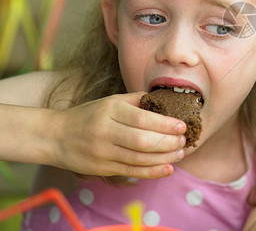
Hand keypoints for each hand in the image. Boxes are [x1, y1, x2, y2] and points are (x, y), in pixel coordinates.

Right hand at [47, 92, 186, 177]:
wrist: (55, 136)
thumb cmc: (90, 115)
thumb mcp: (111, 101)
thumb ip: (136, 100)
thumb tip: (164, 99)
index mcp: (111, 110)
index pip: (143, 119)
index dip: (166, 124)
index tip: (182, 126)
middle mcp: (106, 131)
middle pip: (143, 141)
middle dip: (168, 142)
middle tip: (184, 141)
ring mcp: (103, 152)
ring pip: (139, 158)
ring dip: (164, 158)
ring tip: (180, 153)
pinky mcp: (102, 168)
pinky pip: (131, 171)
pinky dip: (152, 171)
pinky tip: (167, 168)